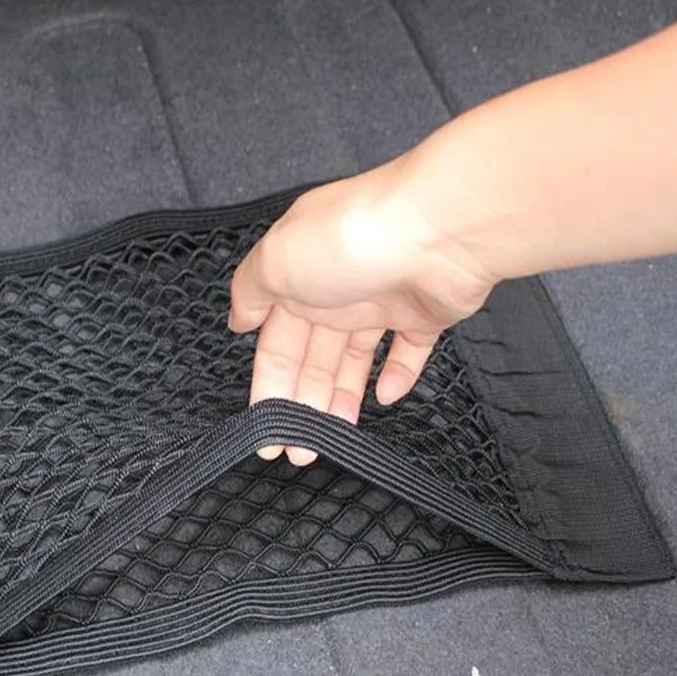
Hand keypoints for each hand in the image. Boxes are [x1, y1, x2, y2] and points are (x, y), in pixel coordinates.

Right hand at [229, 155, 494, 464]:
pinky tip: (386, 396)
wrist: (438, 229)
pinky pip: (408, 351)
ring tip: (334, 434)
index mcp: (297, 274)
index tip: (265, 428)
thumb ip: (250, 291)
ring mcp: (382, 299)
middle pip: (312, 357)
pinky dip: (397, 375)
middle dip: (302, 402)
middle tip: (298, 446)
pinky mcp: (424, 311)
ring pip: (354, 359)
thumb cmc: (351, 239)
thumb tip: (238, 317)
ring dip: (341, 397)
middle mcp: (337, 287)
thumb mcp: (276, 259)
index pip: (275, 341)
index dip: (269, 385)